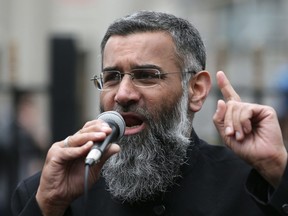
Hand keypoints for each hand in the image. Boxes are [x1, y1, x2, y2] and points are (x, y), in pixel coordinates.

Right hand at [35, 120, 119, 215]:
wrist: (60, 197)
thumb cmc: (74, 183)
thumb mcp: (94, 168)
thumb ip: (103, 156)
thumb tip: (116, 146)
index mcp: (78, 145)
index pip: (88, 130)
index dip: (98, 127)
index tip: (110, 128)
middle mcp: (69, 144)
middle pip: (84, 132)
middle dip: (97, 130)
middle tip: (108, 130)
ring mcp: (61, 148)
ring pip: (78, 138)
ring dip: (91, 136)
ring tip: (102, 136)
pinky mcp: (55, 155)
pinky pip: (69, 151)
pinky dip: (80, 149)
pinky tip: (89, 146)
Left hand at [213, 71, 286, 187]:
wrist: (261, 157)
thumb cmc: (245, 148)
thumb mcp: (226, 135)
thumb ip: (220, 119)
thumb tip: (221, 101)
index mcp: (237, 115)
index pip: (230, 97)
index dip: (225, 85)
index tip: (219, 73)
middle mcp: (246, 110)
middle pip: (229, 105)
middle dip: (228, 121)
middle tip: (232, 134)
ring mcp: (256, 109)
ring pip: (236, 107)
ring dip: (235, 123)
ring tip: (242, 135)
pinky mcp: (265, 110)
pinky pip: (246, 109)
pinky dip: (243, 121)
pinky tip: (249, 129)